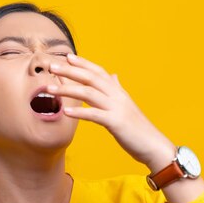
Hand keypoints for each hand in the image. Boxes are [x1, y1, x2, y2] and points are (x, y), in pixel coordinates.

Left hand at [47, 53, 174, 170]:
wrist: (153, 145)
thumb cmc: (137, 128)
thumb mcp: (126, 106)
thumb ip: (117, 90)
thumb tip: (114, 75)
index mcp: (118, 91)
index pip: (99, 71)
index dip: (83, 63)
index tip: (67, 56)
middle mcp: (117, 95)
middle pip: (90, 78)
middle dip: (70, 71)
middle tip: (51, 66)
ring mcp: (117, 108)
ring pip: (88, 93)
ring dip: (67, 89)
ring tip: (50, 88)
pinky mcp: (115, 122)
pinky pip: (94, 115)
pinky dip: (79, 112)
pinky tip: (65, 111)